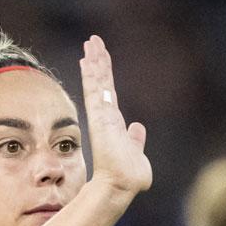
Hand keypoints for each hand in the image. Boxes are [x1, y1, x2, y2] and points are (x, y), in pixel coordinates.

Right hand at [79, 36, 151, 197]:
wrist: (122, 185)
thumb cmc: (129, 176)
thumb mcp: (137, 154)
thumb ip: (136, 140)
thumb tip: (138, 128)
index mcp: (114, 123)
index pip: (108, 93)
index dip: (103, 76)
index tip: (97, 60)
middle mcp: (106, 116)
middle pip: (101, 82)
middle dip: (96, 61)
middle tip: (92, 41)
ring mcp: (101, 115)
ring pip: (97, 82)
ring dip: (94, 61)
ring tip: (91, 41)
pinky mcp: (99, 117)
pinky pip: (95, 90)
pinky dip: (92, 73)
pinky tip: (88, 58)